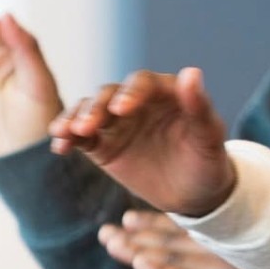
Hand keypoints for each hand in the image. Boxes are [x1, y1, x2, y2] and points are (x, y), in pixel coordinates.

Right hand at [48, 68, 236, 217]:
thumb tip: (192, 71)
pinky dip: (68, 139)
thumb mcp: (209, 138)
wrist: (196, 196)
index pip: (144, 83)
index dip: (132, 92)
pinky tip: (60, 146)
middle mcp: (139, 102)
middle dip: (96, 108)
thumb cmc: (209, 162)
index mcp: (167, 93)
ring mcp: (118, 123)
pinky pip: (80, 137)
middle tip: (86, 125)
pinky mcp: (103, 145)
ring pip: (90, 112)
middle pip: (110, 95)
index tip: (122, 109)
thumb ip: (199, 107)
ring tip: (65, 132)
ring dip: (75, 118)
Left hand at [99, 209, 266, 268]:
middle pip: (174, 241)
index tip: (127, 219)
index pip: (187, 227)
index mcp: (236, 233)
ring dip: (140, 249)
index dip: (155, 223)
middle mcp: (230, 249)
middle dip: (138, 237)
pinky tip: (142, 263)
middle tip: (108, 233)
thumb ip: (244, 225)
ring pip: (176, 257)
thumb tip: (212, 214)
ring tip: (113, 244)